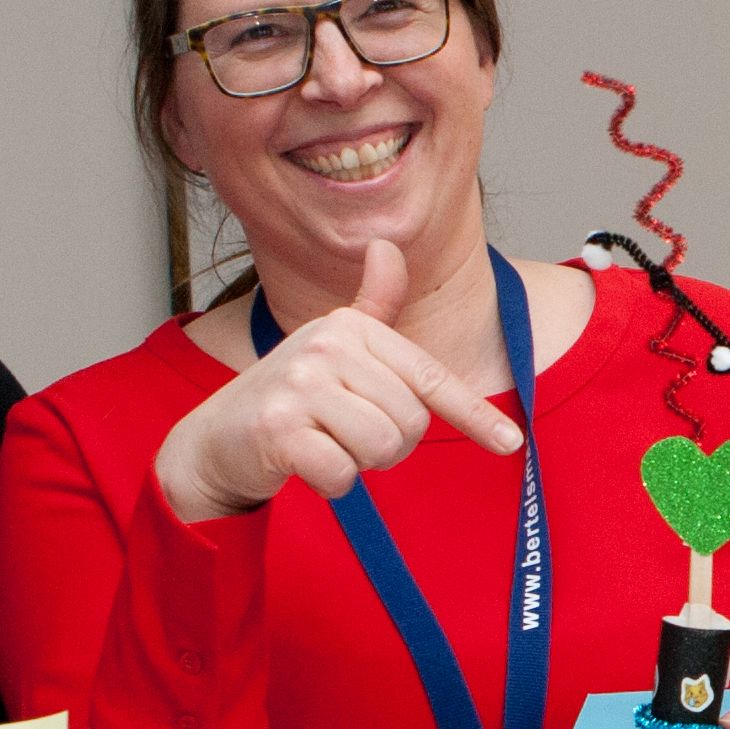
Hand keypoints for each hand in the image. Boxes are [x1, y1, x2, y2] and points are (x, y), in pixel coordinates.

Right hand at [151, 237, 522, 521]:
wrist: (216, 437)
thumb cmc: (290, 394)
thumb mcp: (334, 346)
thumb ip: (371, 304)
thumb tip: (388, 245)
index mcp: (349, 326)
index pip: (428, 378)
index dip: (474, 415)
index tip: (513, 442)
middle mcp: (325, 346)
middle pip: (410, 423)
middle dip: (390, 446)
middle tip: (347, 435)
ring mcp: (299, 386)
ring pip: (382, 449)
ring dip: (360, 464)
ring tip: (327, 445)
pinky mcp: (278, 430)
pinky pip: (343, 475)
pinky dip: (331, 482)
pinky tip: (305, 465)